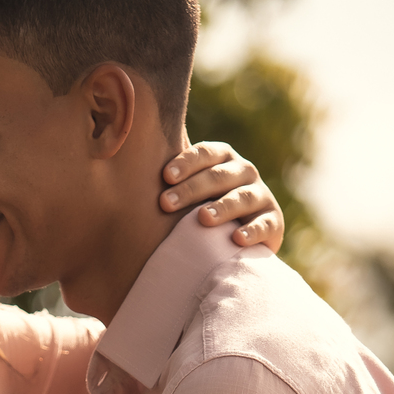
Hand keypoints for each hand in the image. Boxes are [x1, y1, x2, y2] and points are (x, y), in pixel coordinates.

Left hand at [160, 142, 284, 253]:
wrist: (239, 240)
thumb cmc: (201, 211)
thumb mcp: (188, 193)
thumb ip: (169, 179)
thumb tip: (120, 162)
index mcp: (222, 159)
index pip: (206, 153)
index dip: (186, 162)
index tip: (165, 176)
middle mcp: (244, 172)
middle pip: (219, 175)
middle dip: (192, 188)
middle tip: (166, 203)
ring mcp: (260, 196)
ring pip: (242, 197)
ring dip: (222, 207)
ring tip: (202, 219)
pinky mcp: (273, 222)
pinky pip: (264, 225)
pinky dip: (252, 231)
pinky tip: (236, 240)